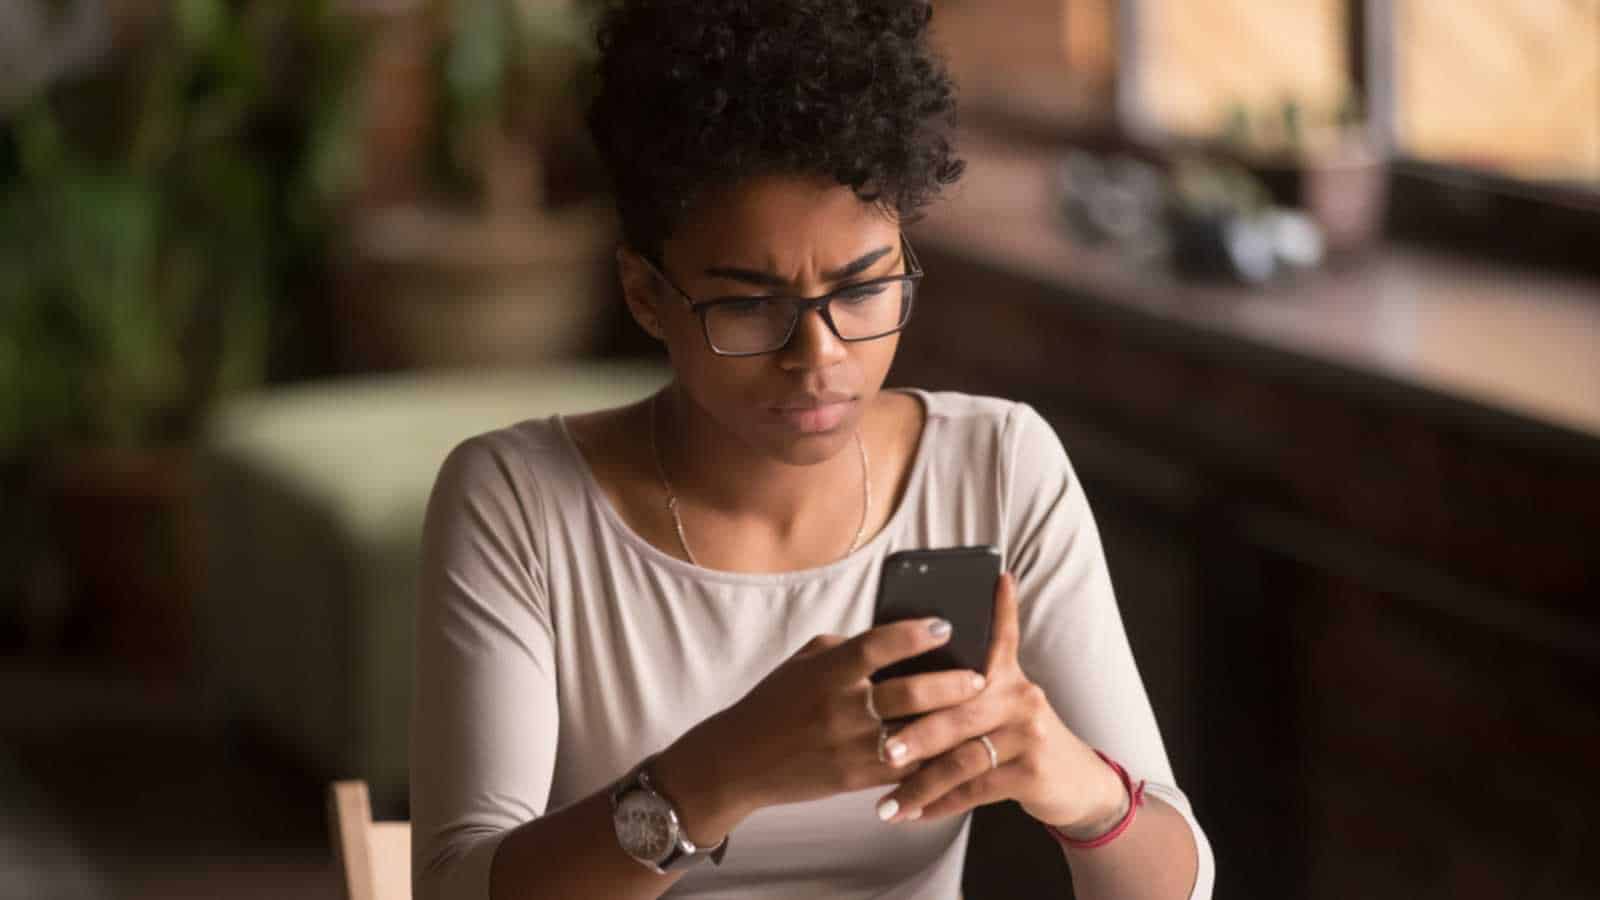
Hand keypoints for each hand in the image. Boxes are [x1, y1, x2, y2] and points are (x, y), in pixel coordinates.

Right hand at [659, 615, 987, 837]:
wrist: (739, 761)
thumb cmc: (775, 703)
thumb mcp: (804, 663)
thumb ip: (847, 649)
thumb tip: (896, 638)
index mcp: (828, 671)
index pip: (878, 644)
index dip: (914, 633)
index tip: (946, 625)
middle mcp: (840, 707)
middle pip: (909, 692)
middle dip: (952, 684)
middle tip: (981, 676)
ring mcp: (848, 746)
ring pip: (914, 735)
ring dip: (950, 725)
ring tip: (978, 714)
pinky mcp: (853, 779)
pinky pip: (904, 770)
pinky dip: (932, 760)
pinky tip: (955, 750)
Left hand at [868, 573, 1128, 834]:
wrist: (1074, 782)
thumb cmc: (1017, 739)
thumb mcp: (1003, 703)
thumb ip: (966, 687)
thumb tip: (905, 672)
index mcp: (1007, 674)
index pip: (1000, 635)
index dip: (999, 607)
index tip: (994, 578)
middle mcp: (1021, 696)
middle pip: (958, 711)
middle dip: (915, 734)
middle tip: (879, 750)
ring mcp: (1029, 733)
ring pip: (962, 758)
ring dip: (920, 783)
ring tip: (886, 802)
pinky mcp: (1032, 771)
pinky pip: (976, 789)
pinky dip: (941, 804)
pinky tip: (914, 815)